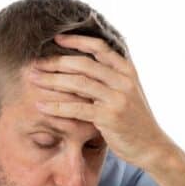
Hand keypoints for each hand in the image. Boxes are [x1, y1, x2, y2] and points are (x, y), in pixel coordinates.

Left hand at [30, 34, 184, 185]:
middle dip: (56, 62)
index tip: (56, 39)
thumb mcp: (128, 93)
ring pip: (78, 83)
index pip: (99, 47)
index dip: (77, 41)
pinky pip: (77, 108)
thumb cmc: (135, 120)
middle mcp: (123, 81)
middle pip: (84, 64)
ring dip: (52, 80)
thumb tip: (82, 66)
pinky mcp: (109, 117)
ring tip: (33, 80)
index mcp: (127, 70)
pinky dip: (56, 106)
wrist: (151, 146)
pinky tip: (41, 106)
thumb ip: (110, 78)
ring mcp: (117, 98)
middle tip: (35, 64)